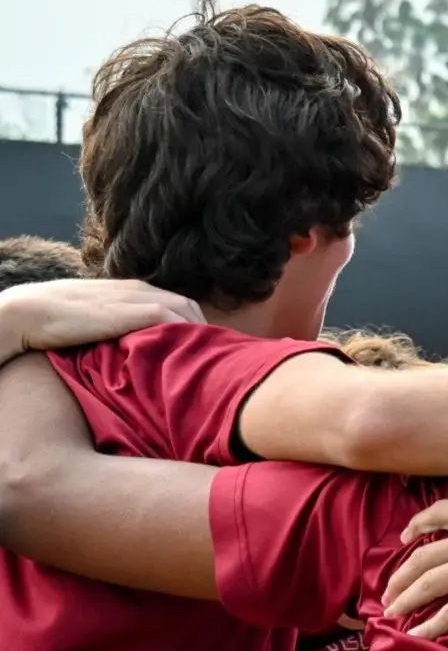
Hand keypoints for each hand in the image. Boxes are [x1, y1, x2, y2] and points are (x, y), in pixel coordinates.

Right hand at [0, 278, 204, 363]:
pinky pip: (172, 319)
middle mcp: (141, 290)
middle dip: (208, 331)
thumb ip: (119, 328)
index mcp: (134, 290)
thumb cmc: (56, 320)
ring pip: (187, 311)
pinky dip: (186, 335)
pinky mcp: (130, 311)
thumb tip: (135, 353)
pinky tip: (192, 356)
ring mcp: (136, 298)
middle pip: (191, 306)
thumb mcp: (97, 320)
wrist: (28, 312)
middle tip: (216, 358)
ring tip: (211, 360)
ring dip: (202, 334)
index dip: (196, 326)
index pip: (179, 303)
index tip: (206, 349)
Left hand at [385, 493, 447, 639]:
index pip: (444, 514)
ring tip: (392, 614)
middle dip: (402, 575)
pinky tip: (419, 635)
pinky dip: (433, 624)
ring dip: (407, 599)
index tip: (405, 537)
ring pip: (432, 582)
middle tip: (390, 590)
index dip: (418, 524)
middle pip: (427, 555)